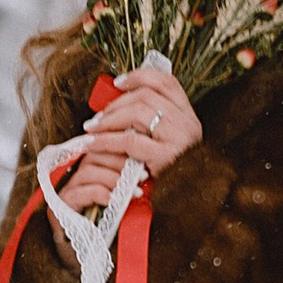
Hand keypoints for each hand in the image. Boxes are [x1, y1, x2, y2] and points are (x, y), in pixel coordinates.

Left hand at [55, 64, 201, 213]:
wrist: (188, 206)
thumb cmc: (171, 176)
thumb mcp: (169, 144)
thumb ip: (154, 124)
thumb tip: (119, 103)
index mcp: (189, 117)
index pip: (167, 82)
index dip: (140, 76)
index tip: (118, 83)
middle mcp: (188, 124)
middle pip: (147, 96)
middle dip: (116, 103)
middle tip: (97, 117)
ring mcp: (178, 139)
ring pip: (137, 113)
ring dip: (108, 119)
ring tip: (92, 129)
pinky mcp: (165, 158)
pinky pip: (129, 141)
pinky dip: (106, 140)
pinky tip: (93, 144)